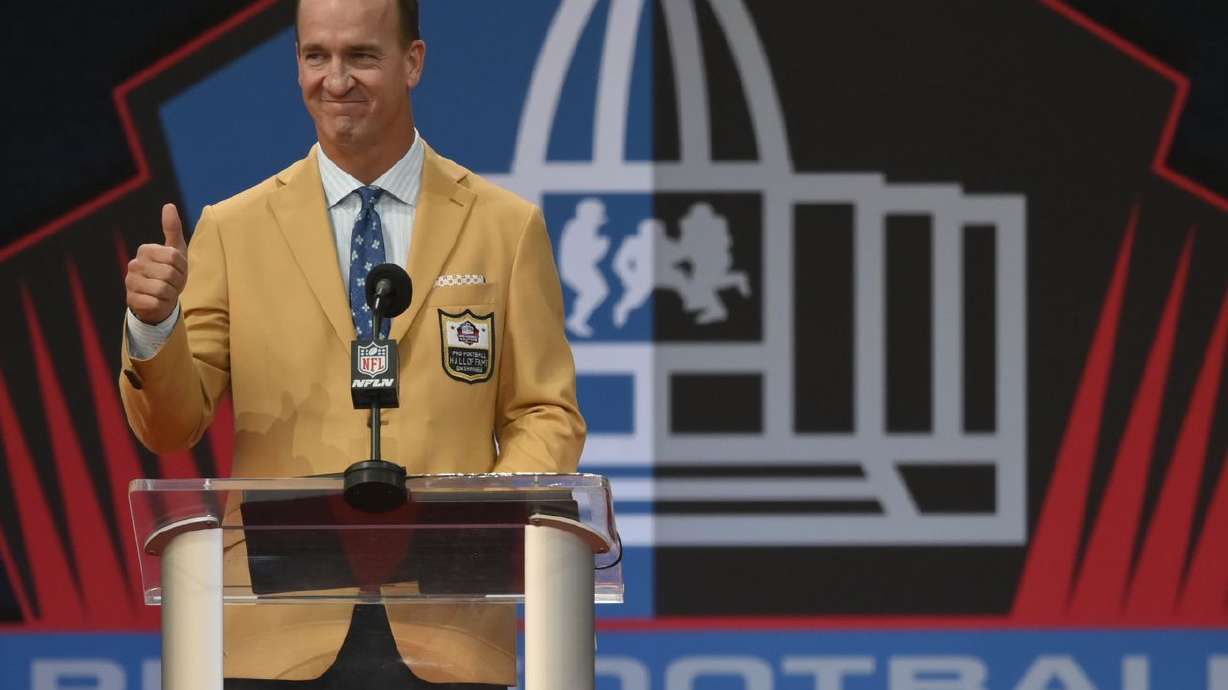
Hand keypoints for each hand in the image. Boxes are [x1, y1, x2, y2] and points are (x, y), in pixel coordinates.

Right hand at [126, 203, 188, 324]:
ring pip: (162, 288)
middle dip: (177, 282)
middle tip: (172, 283)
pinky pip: (155, 302)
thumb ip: (172, 228)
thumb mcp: (176, 250)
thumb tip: (169, 205)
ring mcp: (130, 282)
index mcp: (145, 250)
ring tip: (166, 292)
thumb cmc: (171, 273)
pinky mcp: (131, 300)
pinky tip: (157, 301)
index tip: (178, 270)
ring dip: (170, 294)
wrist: (160, 299)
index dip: (182, 267)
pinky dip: (162, 304)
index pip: (174, 256)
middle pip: (169, 273)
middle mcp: (134, 264)